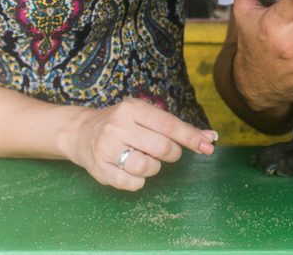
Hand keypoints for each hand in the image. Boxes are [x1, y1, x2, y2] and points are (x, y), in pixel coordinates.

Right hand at [64, 97, 216, 189]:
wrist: (81, 132)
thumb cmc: (123, 123)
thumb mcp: (146, 116)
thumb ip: (177, 127)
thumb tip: (211, 137)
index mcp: (132, 109)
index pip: (169, 125)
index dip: (191, 137)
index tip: (208, 146)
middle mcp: (118, 126)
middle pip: (162, 148)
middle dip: (172, 153)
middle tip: (167, 151)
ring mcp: (106, 149)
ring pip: (148, 167)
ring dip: (155, 167)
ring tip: (146, 159)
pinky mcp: (99, 169)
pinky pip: (133, 184)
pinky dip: (139, 181)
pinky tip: (132, 170)